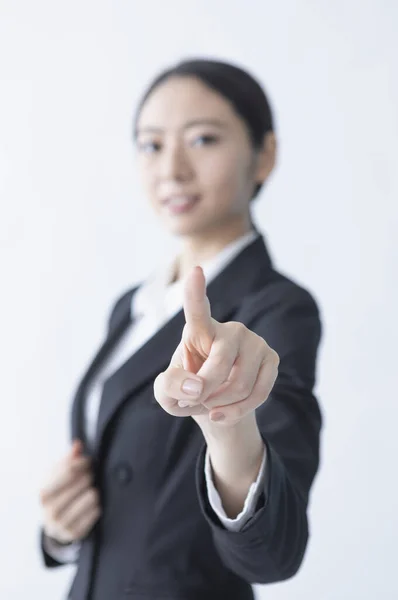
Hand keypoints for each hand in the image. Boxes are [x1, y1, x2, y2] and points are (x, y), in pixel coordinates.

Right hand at [40, 440, 100, 544]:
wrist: (54, 524)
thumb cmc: (58, 494)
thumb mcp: (58, 476)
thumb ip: (68, 459)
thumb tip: (77, 444)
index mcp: (43, 493)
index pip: (68, 469)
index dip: (82, 462)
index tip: (88, 461)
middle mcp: (49, 511)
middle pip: (82, 481)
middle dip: (89, 475)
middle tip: (89, 476)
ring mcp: (61, 524)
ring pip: (91, 496)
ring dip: (94, 490)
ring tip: (90, 490)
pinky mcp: (74, 534)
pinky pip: (96, 512)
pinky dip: (97, 505)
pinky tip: (92, 504)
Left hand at [154, 266, 278, 431]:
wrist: (217, 405)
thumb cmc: (188, 392)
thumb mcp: (166, 394)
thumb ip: (169, 387)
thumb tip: (196, 387)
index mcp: (199, 329)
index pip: (197, 309)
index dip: (195, 292)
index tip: (195, 270)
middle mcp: (231, 329)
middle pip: (219, 365)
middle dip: (204, 392)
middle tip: (193, 401)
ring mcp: (255, 342)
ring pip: (240, 384)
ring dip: (219, 404)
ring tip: (209, 404)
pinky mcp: (272, 359)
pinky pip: (258, 393)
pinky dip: (236, 411)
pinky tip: (223, 412)